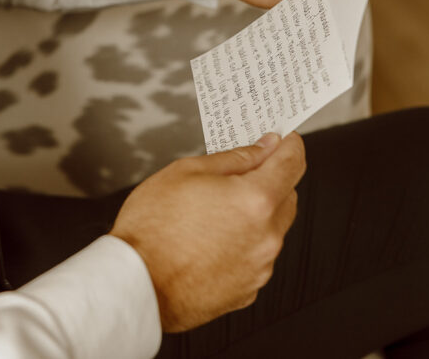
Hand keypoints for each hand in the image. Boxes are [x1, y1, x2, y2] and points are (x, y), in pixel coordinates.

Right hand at [109, 133, 305, 331]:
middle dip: (270, 180)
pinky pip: (256, 257)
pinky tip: (211, 240)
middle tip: (238, 175)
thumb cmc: (151, 228)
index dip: (289, 145)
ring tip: (213, 213)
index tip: (281, 139)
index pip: (293, 162)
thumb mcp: (186, 171)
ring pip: (272, 229)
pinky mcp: (248, 290)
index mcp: (256, 201)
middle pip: (287, 196)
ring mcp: (259, 267)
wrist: (135, 285)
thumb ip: (234, 158)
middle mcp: (266, 237)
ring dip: (255, 215)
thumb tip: (262, 149)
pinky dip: (243, 244)